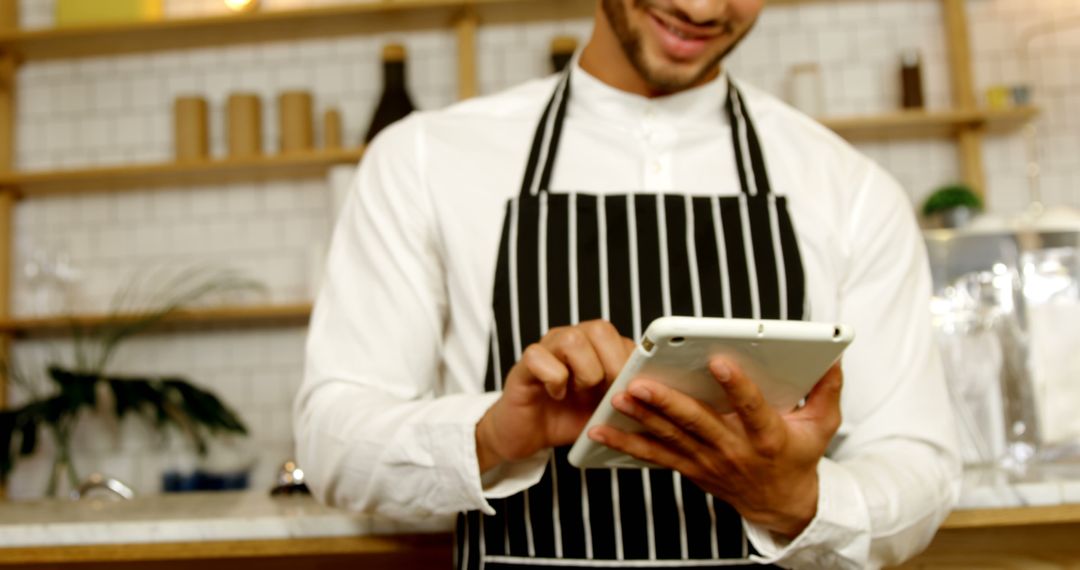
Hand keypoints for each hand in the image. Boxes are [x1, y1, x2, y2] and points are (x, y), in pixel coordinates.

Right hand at [476, 320, 634, 472]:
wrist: (529, 436)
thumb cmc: (570, 419)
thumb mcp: (607, 410)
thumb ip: (628, 395)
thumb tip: (656, 391)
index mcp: (598, 348)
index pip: (623, 338)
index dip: (633, 364)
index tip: (634, 391)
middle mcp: (573, 340)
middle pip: (600, 329)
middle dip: (612, 366)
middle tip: (607, 395)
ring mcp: (547, 348)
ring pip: (572, 340)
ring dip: (584, 373)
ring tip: (579, 393)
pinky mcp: (524, 363)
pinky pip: (539, 357)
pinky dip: (553, 380)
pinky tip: (555, 395)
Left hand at [588, 359, 842, 537]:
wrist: (780, 505)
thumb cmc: (799, 455)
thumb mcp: (822, 425)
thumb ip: (827, 389)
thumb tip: (832, 356)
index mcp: (767, 436)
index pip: (752, 408)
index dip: (738, 386)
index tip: (721, 361)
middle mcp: (734, 450)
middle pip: (698, 423)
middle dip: (668, 402)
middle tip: (642, 382)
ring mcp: (708, 461)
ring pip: (670, 438)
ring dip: (641, 418)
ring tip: (617, 397)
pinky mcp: (689, 468)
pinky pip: (654, 456)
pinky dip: (626, 443)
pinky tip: (601, 429)